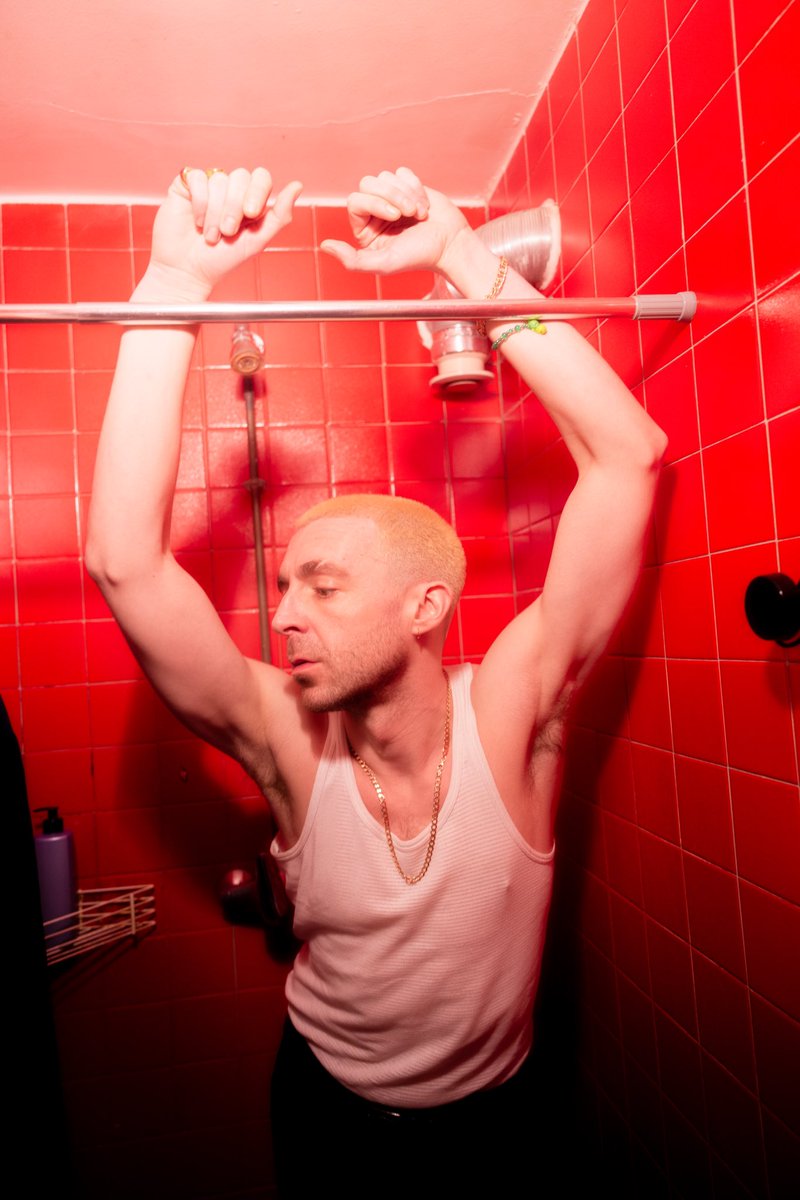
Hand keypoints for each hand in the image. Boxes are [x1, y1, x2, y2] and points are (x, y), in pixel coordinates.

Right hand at [142, 167, 302, 300]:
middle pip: (241, 176)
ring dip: (216, 211)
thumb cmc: (221, 261)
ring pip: (220, 180)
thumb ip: (280, 215)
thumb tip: (297, 186)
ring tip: (210, 235)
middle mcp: (231, 191)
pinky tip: (197, 221)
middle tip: (228, 231)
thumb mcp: (257, 241)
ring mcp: (209, 187)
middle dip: (235, 207)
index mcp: (250, 201)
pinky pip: (198, 178)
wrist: (188, 272)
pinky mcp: (187, 185)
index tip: (250, 213)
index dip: (257, 192)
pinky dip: (199, 203)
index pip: (261, 177)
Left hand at [320, 167, 470, 276]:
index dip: (374, 203)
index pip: (355, 201)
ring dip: (406, 193)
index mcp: (365, 230)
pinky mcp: (407, 187)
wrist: (450, 244)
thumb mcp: (384, 264)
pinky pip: (402, 173)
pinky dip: (415, 187)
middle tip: (408, 214)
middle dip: (391, 196)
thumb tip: (325, 246)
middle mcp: (374, 212)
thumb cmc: (419, 256)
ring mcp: (391, 198)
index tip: (394, 216)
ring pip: (385, 177)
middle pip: (367, 184)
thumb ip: (352, 261)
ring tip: (419, 214)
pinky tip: (424, 205)